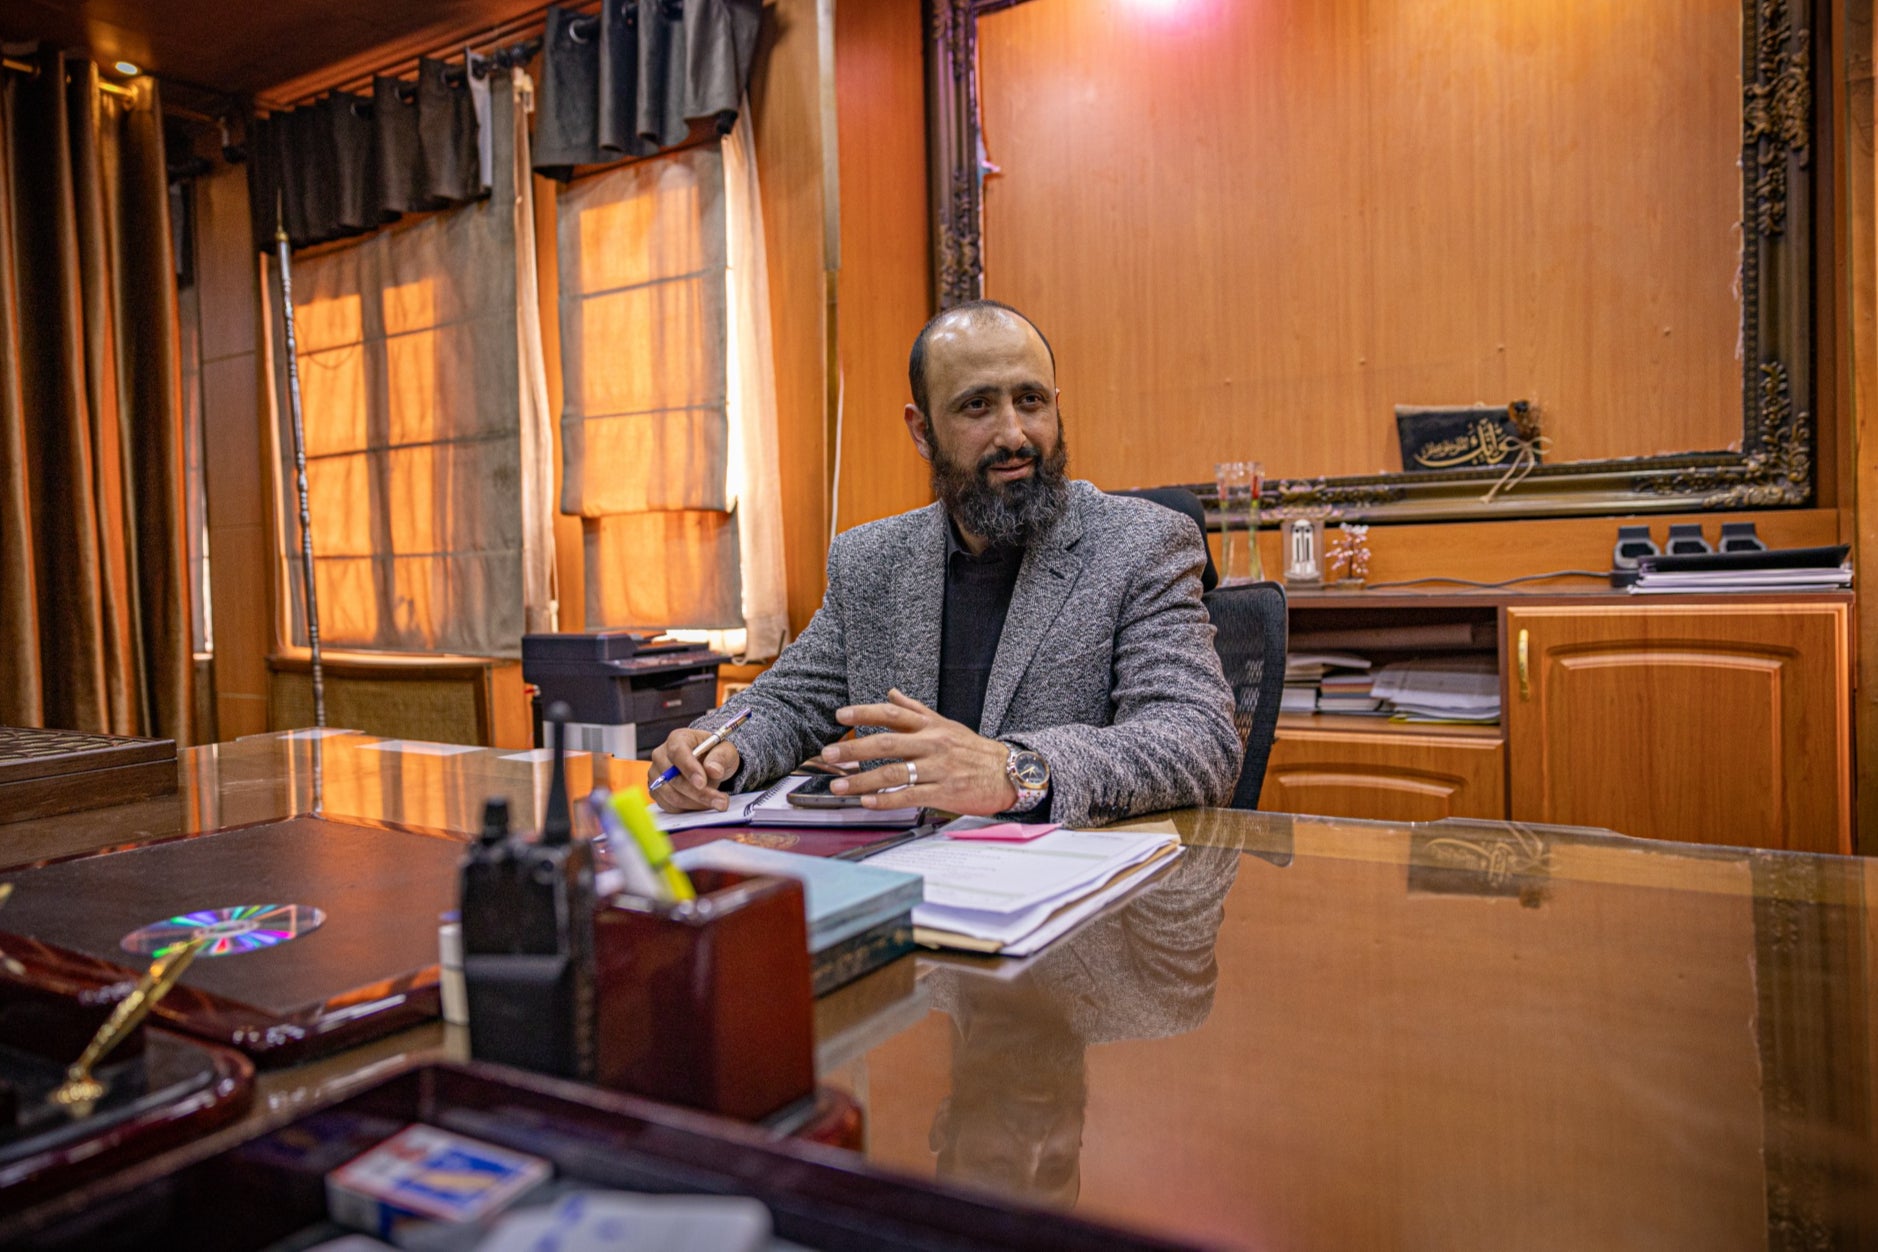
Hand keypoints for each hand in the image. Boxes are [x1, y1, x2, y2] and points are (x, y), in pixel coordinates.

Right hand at [648, 727, 742, 811]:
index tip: (702, 783)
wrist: (707, 764)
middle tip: (721, 801)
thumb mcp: (725, 750)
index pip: (677, 752)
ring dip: (696, 803)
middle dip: (698, 793)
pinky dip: (688, 808)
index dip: (689, 768)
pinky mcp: (656, 791)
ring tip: (718, 803)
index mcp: (677, 738)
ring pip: (672, 795)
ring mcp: (656, 775)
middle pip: (673, 778)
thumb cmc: (714, 753)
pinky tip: (704, 804)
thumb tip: (713, 770)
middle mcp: (661, 755)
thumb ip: (720, 758)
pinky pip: (669, 805)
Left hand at [821, 689, 1017, 815]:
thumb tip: (892, 692)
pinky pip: (909, 795)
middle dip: (853, 749)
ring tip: (838, 785)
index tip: (840, 716)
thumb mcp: (946, 725)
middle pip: (886, 743)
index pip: (893, 714)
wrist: (1008, 774)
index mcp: (931, 726)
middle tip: (828, 754)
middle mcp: (932, 744)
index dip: (865, 713)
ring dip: (861, 780)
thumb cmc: (974, 751)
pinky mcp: (944, 792)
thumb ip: (916, 711)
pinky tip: (867, 802)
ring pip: (893, 772)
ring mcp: (938, 769)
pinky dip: (886, 799)